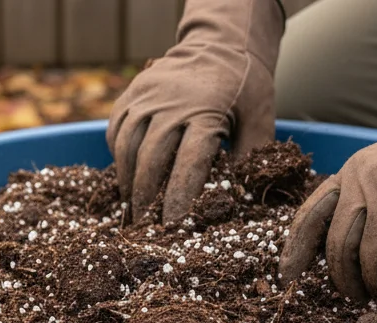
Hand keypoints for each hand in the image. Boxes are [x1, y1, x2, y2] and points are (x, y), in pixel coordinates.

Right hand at [107, 0, 283, 222]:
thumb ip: (251, 156)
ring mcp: (148, 96)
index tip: (171, 224)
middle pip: (151, 157)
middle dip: (145, 196)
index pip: (189, 162)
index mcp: (207, 113)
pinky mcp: (132, 93)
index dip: (178, 196)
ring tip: (131, 206)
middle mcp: (172, 104)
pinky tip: (126, 175)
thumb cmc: (243, 88)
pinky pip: (117, 130)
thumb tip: (242, 198)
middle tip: (144, 225)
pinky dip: (118, 156)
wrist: (219, 44)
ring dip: (126, 179)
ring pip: (127, 145)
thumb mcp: (259, 117)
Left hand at [279, 42, 376, 304]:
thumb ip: (365, 199)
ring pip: (375, 262)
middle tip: (360, 300)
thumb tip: (345, 254)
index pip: (312, 215)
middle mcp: (367, 185)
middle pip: (342, 249)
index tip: (287, 277)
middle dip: (348, 283)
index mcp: (353, 173)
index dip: (296, 250)